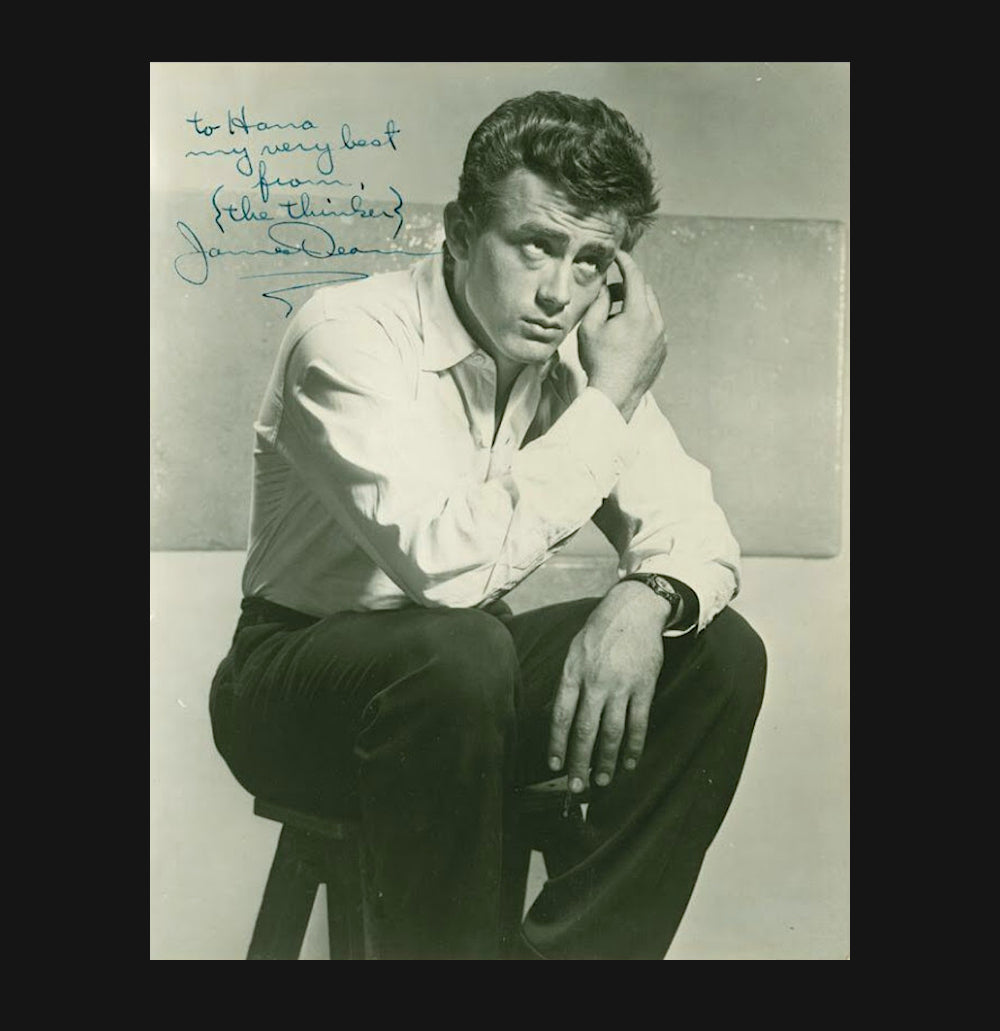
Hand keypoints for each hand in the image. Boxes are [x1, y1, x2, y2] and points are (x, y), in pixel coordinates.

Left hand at [547, 581, 669, 792]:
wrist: (632, 611)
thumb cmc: (599, 634)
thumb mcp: (574, 652)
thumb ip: (568, 684)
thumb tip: (558, 720)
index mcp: (573, 673)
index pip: (560, 715)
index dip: (556, 743)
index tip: (554, 765)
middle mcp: (595, 682)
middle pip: (585, 730)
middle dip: (580, 762)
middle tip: (577, 787)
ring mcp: (621, 685)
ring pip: (612, 732)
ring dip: (606, 760)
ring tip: (602, 781)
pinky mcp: (643, 687)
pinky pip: (638, 723)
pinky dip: (633, 746)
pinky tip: (628, 762)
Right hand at [578, 251, 666, 421]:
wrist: (615, 395)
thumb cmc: (599, 362)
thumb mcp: (590, 327)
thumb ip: (600, 300)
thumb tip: (607, 287)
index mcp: (639, 312)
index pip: (635, 275)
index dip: (625, 261)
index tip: (618, 254)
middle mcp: (656, 322)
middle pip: (645, 290)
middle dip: (629, 285)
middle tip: (610, 291)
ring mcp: (662, 337)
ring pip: (651, 309)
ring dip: (635, 305)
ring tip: (614, 318)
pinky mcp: (662, 350)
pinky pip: (654, 327)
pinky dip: (641, 322)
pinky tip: (624, 336)